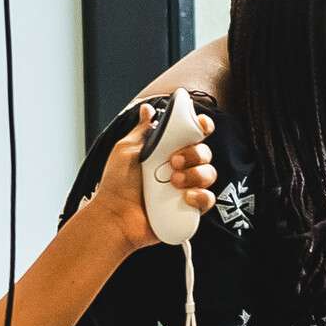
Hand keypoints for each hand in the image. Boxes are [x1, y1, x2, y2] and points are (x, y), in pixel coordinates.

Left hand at [78, 103, 217, 254]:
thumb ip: (142, 130)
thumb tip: (148, 110)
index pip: (193, 134)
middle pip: (204, 152)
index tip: (199, 124)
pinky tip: (184, 198)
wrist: (116, 216)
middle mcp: (180, 168)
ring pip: (209, 174)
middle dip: (193, 154)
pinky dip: (199, 196)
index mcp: (167, 151)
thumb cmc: (117, 185)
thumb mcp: (126, 150)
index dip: (201, 126)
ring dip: (194, 175)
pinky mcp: (190, 209)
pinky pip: (208, 199)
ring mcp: (187, 188)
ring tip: (173, 182)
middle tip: (173, 161)